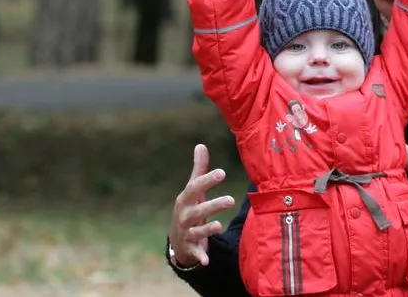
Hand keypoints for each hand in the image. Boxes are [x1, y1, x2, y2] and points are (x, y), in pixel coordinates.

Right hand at [168, 144, 235, 266]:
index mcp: (185, 199)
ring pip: (197, 231)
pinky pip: (195, 253)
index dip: (207, 180)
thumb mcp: (192, 190)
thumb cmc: (189, 208)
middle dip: (213, 205)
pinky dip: (200, 257)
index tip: (222, 172)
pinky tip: (207, 261)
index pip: (195, 188)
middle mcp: (184, 215)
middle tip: (231, 200)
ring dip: (208, 229)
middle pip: (197, 210)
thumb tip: (201, 145)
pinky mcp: (191, 248)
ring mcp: (186, 232)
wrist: (176, 238)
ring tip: (220, 225)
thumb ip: (198, 170)